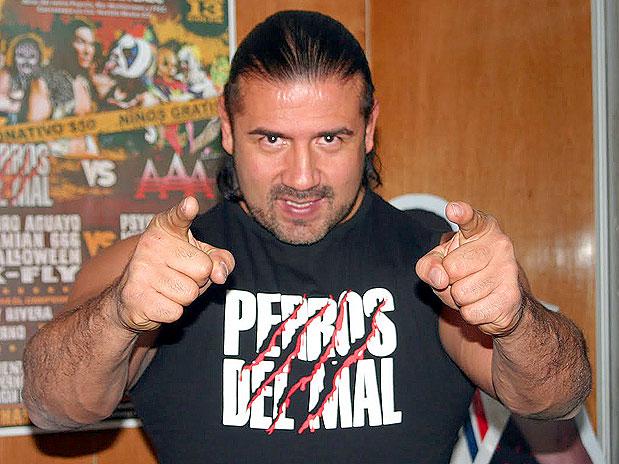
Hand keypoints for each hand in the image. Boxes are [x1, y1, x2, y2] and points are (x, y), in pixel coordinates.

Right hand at [113, 196, 234, 331]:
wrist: (132, 298)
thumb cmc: (173, 271)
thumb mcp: (200, 258)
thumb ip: (220, 259)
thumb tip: (220, 274)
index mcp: (166, 229)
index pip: (178, 217)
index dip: (185, 211)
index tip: (191, 205)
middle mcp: (151, 245)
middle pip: (203, 269)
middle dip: (199, 280)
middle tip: (179, 276)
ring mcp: (141, 270)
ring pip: (190, 293)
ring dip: (185, 298)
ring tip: (168, 289)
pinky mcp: (136, 296)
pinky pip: (176, 311)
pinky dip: (172, 312)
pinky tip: (157, 302)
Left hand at [415, 202, 522, 335]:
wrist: (503, 300)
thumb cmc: (466, 272)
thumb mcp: (440, 263)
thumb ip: (428, 265)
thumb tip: (439, 277)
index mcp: (482, 228)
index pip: (471, 218)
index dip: (462, 214)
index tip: (453, 210)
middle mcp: (500, 244)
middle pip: (451, 268)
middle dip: (448, 280)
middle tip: (462, 278)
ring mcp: (508, 270)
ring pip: (460, 293)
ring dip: (459, 299)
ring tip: (473, 291)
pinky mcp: (511, 296)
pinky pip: (471, 312)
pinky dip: (470, 313)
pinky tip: (483, 304)